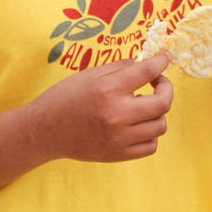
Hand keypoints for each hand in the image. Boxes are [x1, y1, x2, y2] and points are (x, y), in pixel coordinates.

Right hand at [34, 51, 172, 161]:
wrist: (45, 131)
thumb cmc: (65, 98)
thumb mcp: (89, 74)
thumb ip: (119, 67)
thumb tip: (145, 61)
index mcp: (108, 89)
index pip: (147, 72)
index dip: (161, 61)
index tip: (164, 57)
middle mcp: (116, 114)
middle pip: (163, 103)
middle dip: (166, 88)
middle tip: (158, 83)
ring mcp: (119, 137)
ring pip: (160, 126)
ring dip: (157, 112)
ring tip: (142, 106)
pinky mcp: (118, 154)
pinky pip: (151, 145)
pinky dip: (150, 133)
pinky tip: (138, 125)